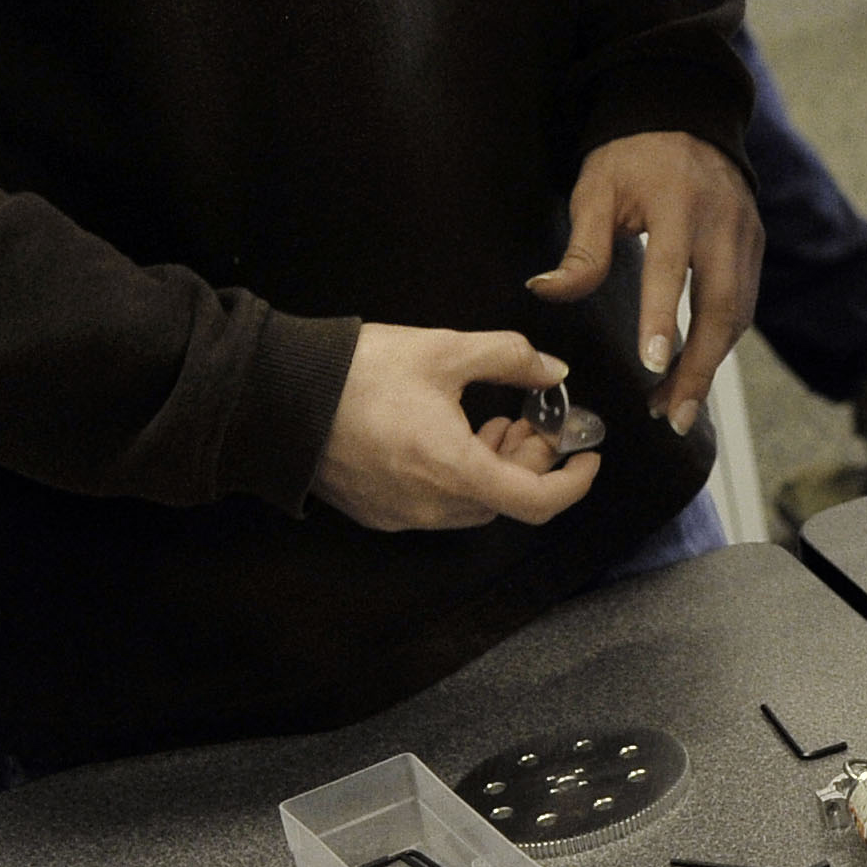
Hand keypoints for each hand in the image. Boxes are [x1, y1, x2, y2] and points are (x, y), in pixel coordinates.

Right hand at [311, 324, 600, 531]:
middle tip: (532, 418)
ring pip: (474, 504)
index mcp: (453, 471)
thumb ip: (511, 358)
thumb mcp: (446, 350)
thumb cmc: (362, 373)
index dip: (573, 482)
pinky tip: (455, 436)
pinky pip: (439, 505)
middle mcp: (430, 506)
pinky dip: (463, 477)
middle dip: (533, 461)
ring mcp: (401, 516)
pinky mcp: (377, 512)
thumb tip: (553, 372)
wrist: (278, 395)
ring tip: (495, 422)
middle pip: (507, 500)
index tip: (587, 454)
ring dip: (497, 468)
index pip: (536, 502)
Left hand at [529, 132, 759, 437]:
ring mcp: (745, 233)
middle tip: (673, 415)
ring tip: (675, 407)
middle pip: (721, 304)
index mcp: (677, 202)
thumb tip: (544, 294)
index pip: (671, 267)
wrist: (685, 117)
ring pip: (738, 312)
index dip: (663, 317)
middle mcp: (721, 220)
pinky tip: (692, 370)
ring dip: (710, 364)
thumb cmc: (631, 157)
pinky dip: (721, 342)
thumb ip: (580, 250)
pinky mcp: (755, 244)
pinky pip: (744, 302)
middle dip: (699, 367)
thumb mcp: (595, 192)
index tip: (653, 365)